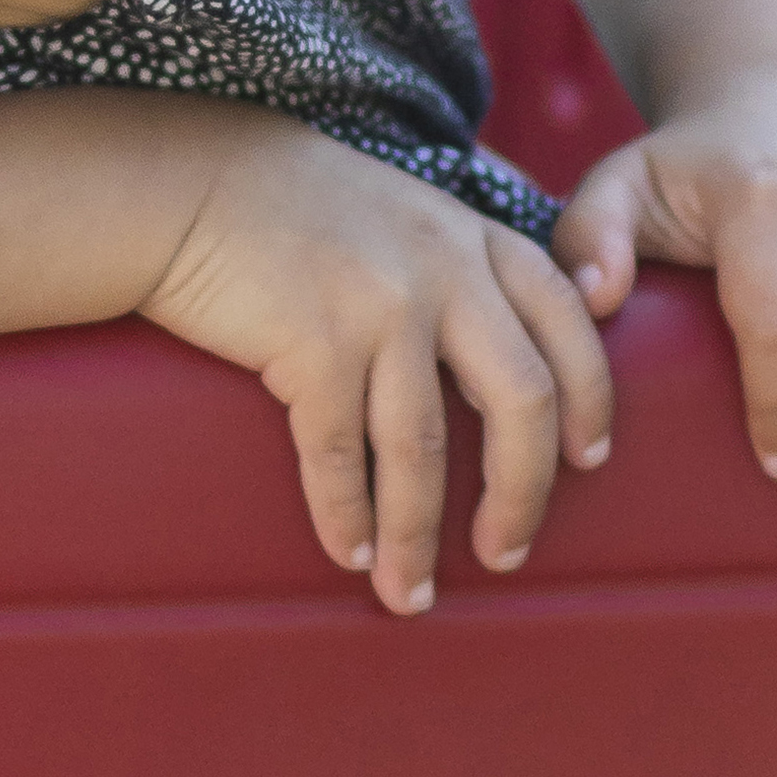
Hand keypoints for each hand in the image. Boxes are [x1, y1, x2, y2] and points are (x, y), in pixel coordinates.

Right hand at [141, 116, 613, 617]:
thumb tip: (500, 352)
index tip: (588, 459)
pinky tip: (351, 552)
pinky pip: (341, 454)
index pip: (565, 323)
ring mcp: (379, 303)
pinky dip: (348, 515)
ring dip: (418, 534)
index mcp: (470, 235)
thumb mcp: (399, 211)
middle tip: (506, 553)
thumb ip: (455, 261)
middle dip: (521, 494)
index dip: (589, 398)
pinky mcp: (312, 340)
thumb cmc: (287, 204)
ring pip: (424, 448)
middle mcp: (442, 266)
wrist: (187, 184)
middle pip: (520, 399)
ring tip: (411, 592)